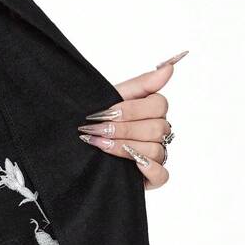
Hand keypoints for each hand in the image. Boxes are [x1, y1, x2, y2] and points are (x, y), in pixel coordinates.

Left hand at [77, 50, 185, 189]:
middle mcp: (159, 132)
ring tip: (100, 144)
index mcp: (153, 111)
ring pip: (155, 149)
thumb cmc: (97, 119)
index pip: (158, 105)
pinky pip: (162, 175)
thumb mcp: (114, 97)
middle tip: (96, 130)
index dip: (131, 110)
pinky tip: (133, 164)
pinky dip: (149, 169)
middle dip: (122, 129)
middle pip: (155, 128)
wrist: (75, 145)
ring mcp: (157, 154)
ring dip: (124, 147)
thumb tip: (169, 68)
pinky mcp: (152, 177)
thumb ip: (142, 83)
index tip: (105, 113)